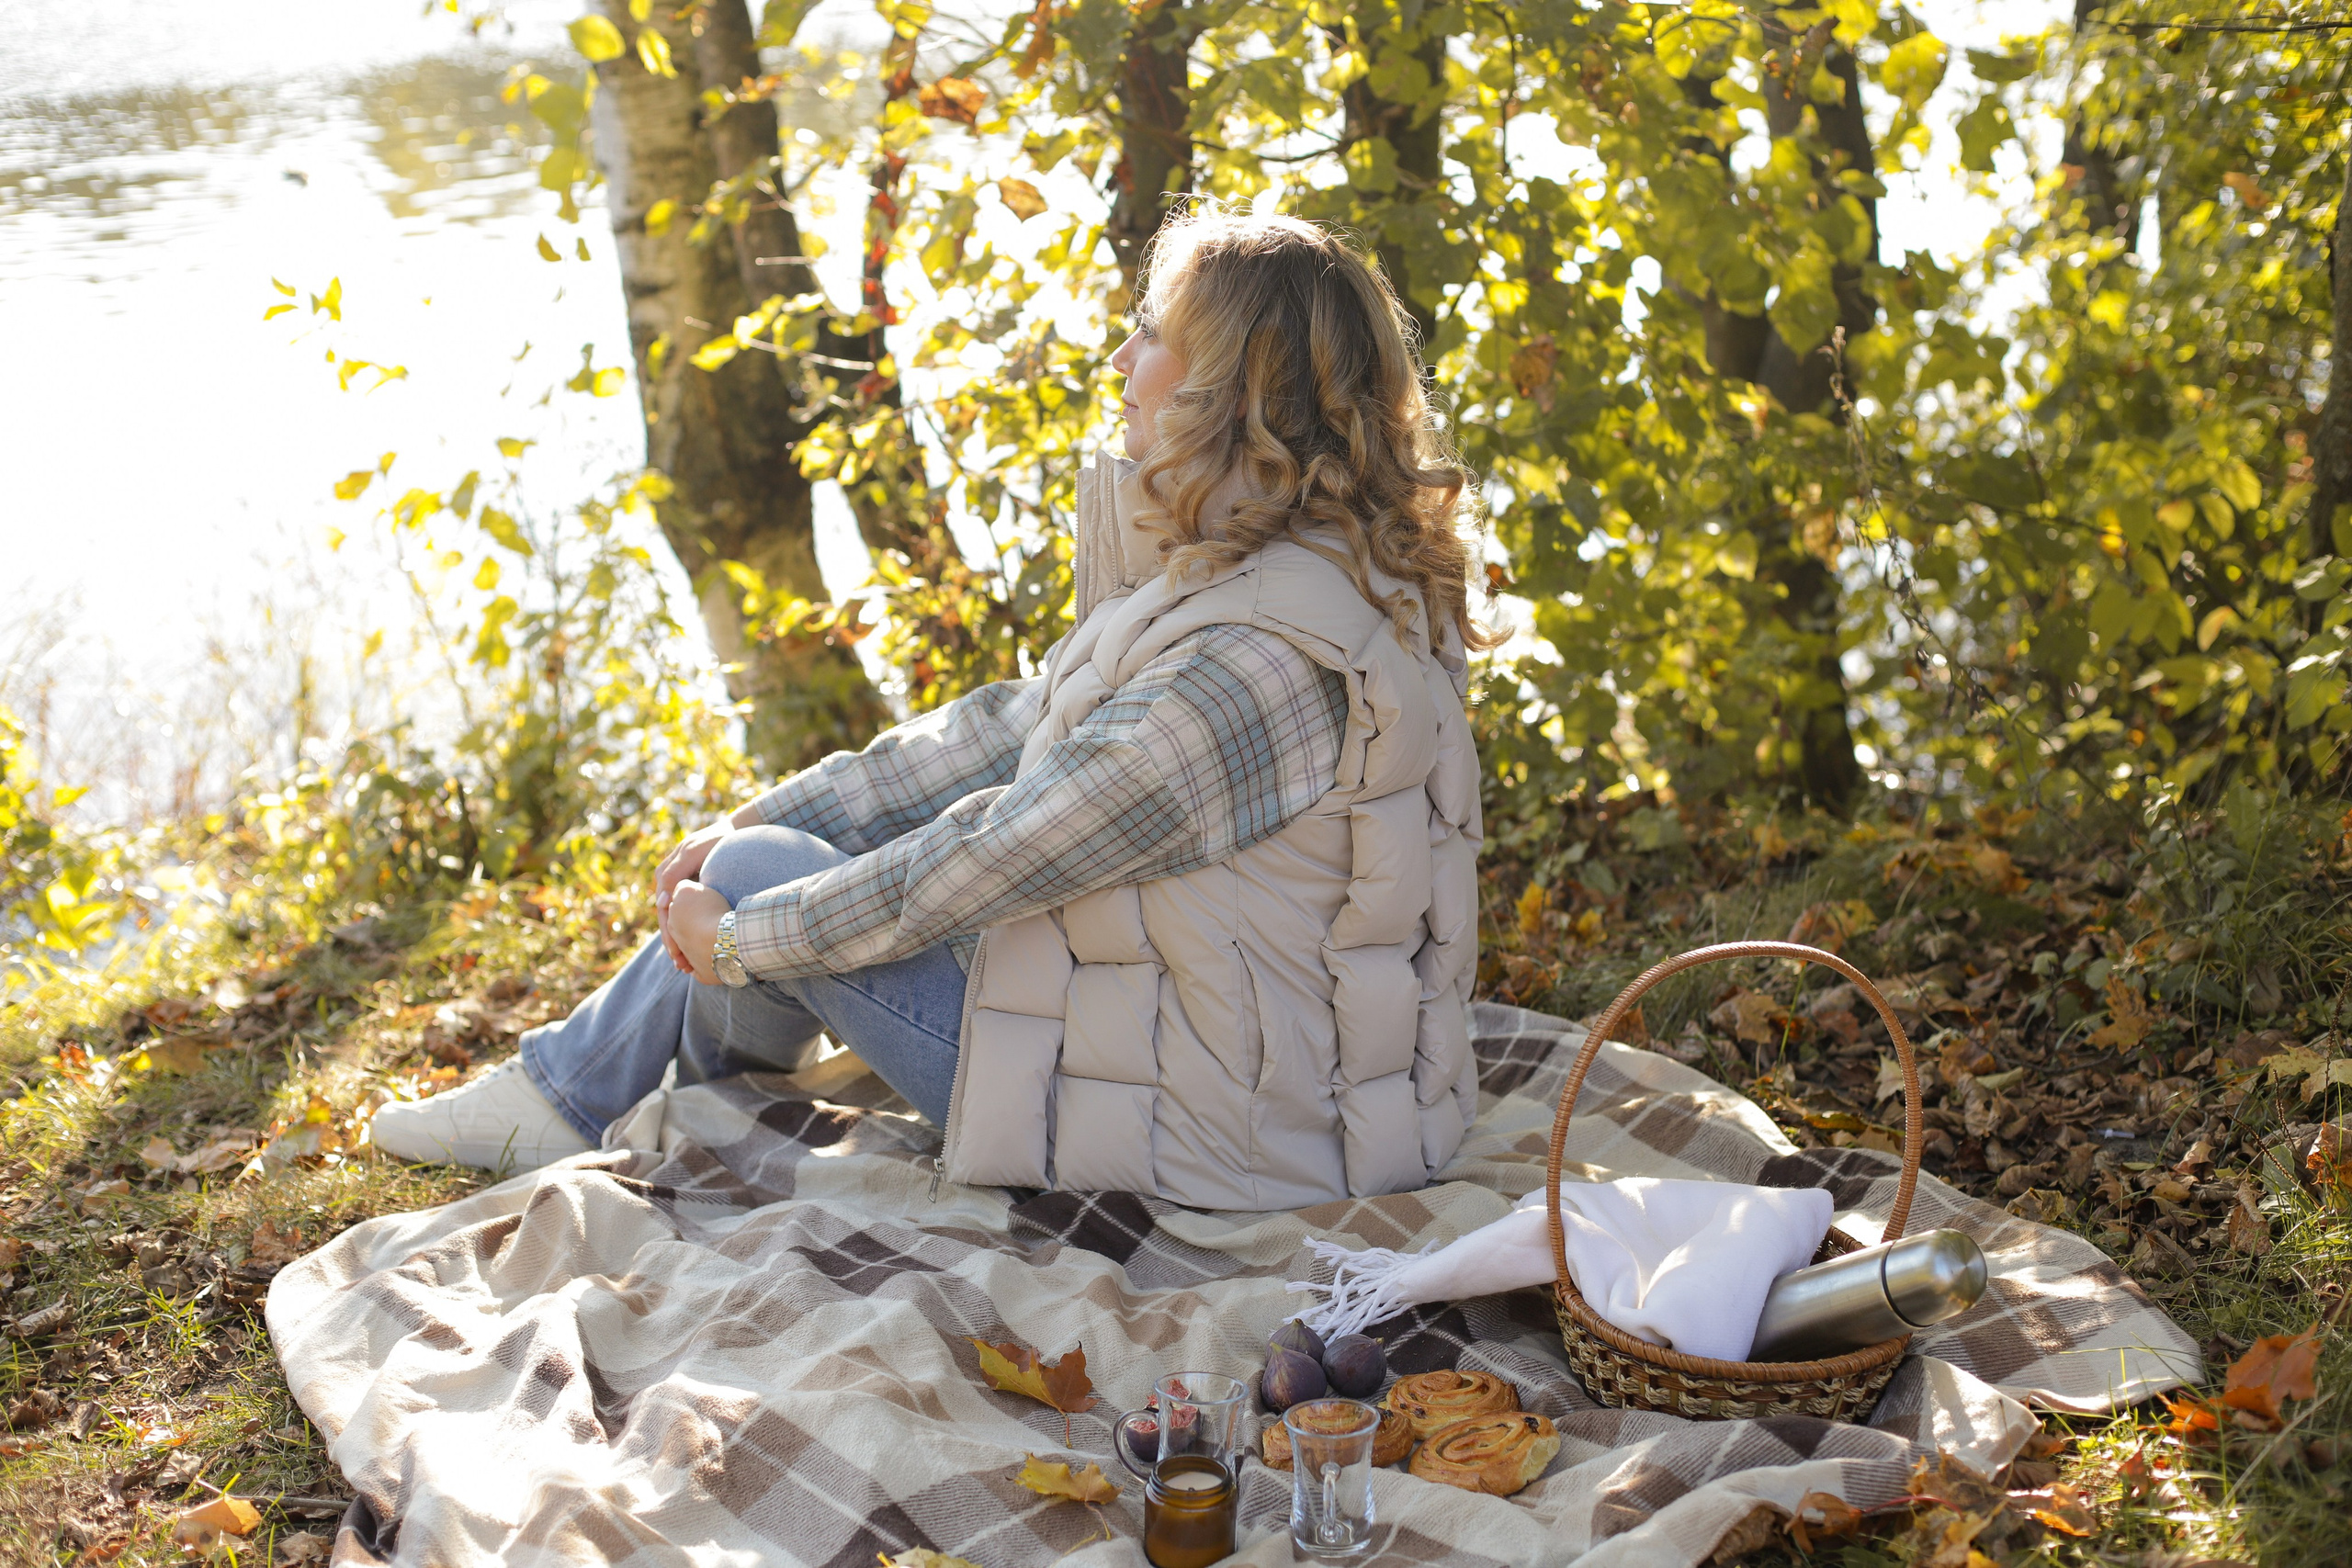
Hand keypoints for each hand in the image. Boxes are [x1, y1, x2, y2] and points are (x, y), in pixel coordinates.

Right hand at [655, 820, 736, 969]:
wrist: (735, 831)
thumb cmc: (717, 839)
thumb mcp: (696, 851)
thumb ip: (676, 872)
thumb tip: (663, 901)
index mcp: (666, 874)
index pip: (664, 910)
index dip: (669, 932)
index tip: (676, 951)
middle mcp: (670, 883)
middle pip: (669, 920)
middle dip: (674, 944)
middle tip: (682, 966)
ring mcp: (681, 889)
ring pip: (677, 922)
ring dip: (680, 944)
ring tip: (686, 966)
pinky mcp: (693, 894)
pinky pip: (688, 917)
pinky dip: (690, 934)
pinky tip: (696, 952)